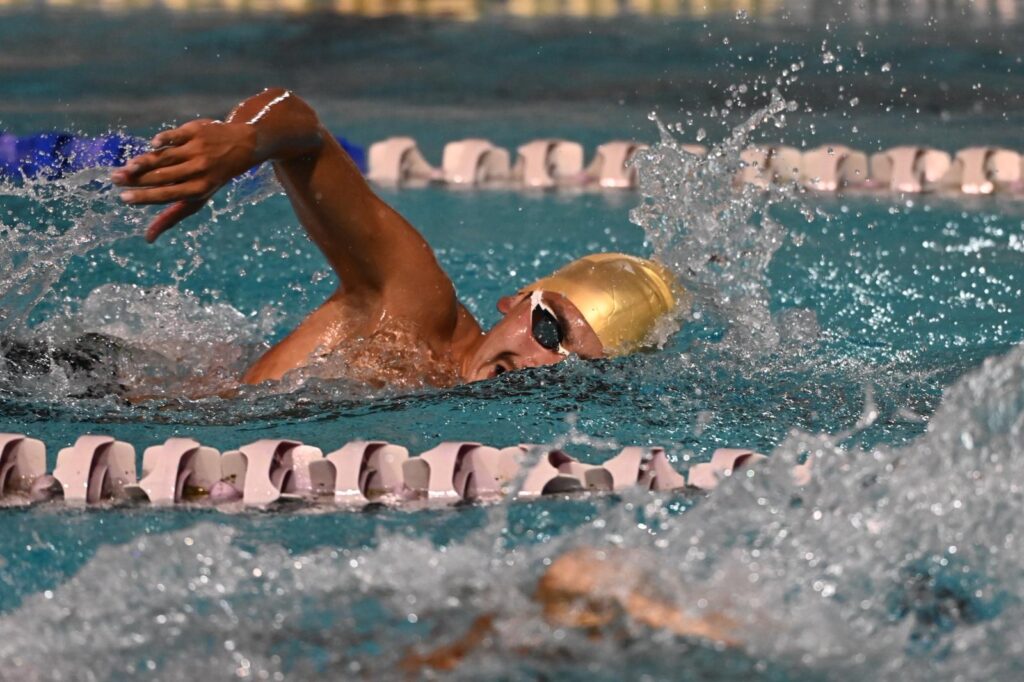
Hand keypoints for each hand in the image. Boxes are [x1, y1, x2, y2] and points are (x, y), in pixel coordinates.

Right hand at [112, 119, 258, 241]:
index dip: (144, 197)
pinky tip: (153, 145)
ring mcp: (198, 149)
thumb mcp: (197, 198)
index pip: (167, 195)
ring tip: (126, 167)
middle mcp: (199, 170)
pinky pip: (176, 136)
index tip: (123, 198)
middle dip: (137, 179)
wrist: (242, 147)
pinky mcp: (196, 130)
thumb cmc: (211, 178)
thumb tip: (148, 238)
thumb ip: (172, 216)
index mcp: (199, 189)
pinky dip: (164, 140)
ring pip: (166, 157)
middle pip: (162, 175)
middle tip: (114, 179)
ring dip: (144, 161)